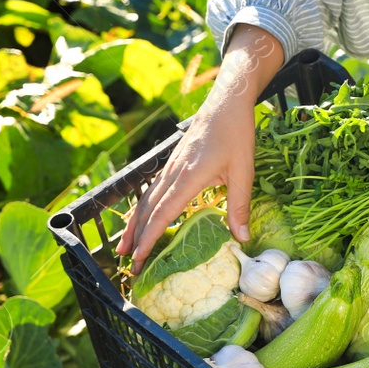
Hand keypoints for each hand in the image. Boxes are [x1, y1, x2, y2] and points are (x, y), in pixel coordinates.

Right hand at [115, 25, 283, 272]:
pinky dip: (143, 210)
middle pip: (148, 210)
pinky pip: (152, 190)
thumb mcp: (244, 171)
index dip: (150, 238)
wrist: (226, 103)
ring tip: (125, 247)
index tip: (141, 258)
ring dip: (134, 225)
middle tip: (129, 264)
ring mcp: (170, 167)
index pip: (163, 213)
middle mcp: (173, 173)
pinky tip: (141, 220)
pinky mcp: (172, 163)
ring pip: (146, 200)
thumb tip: (241, 238)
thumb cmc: (236, 134)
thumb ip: (239, 205)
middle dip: (136, 238)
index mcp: (188, 177)